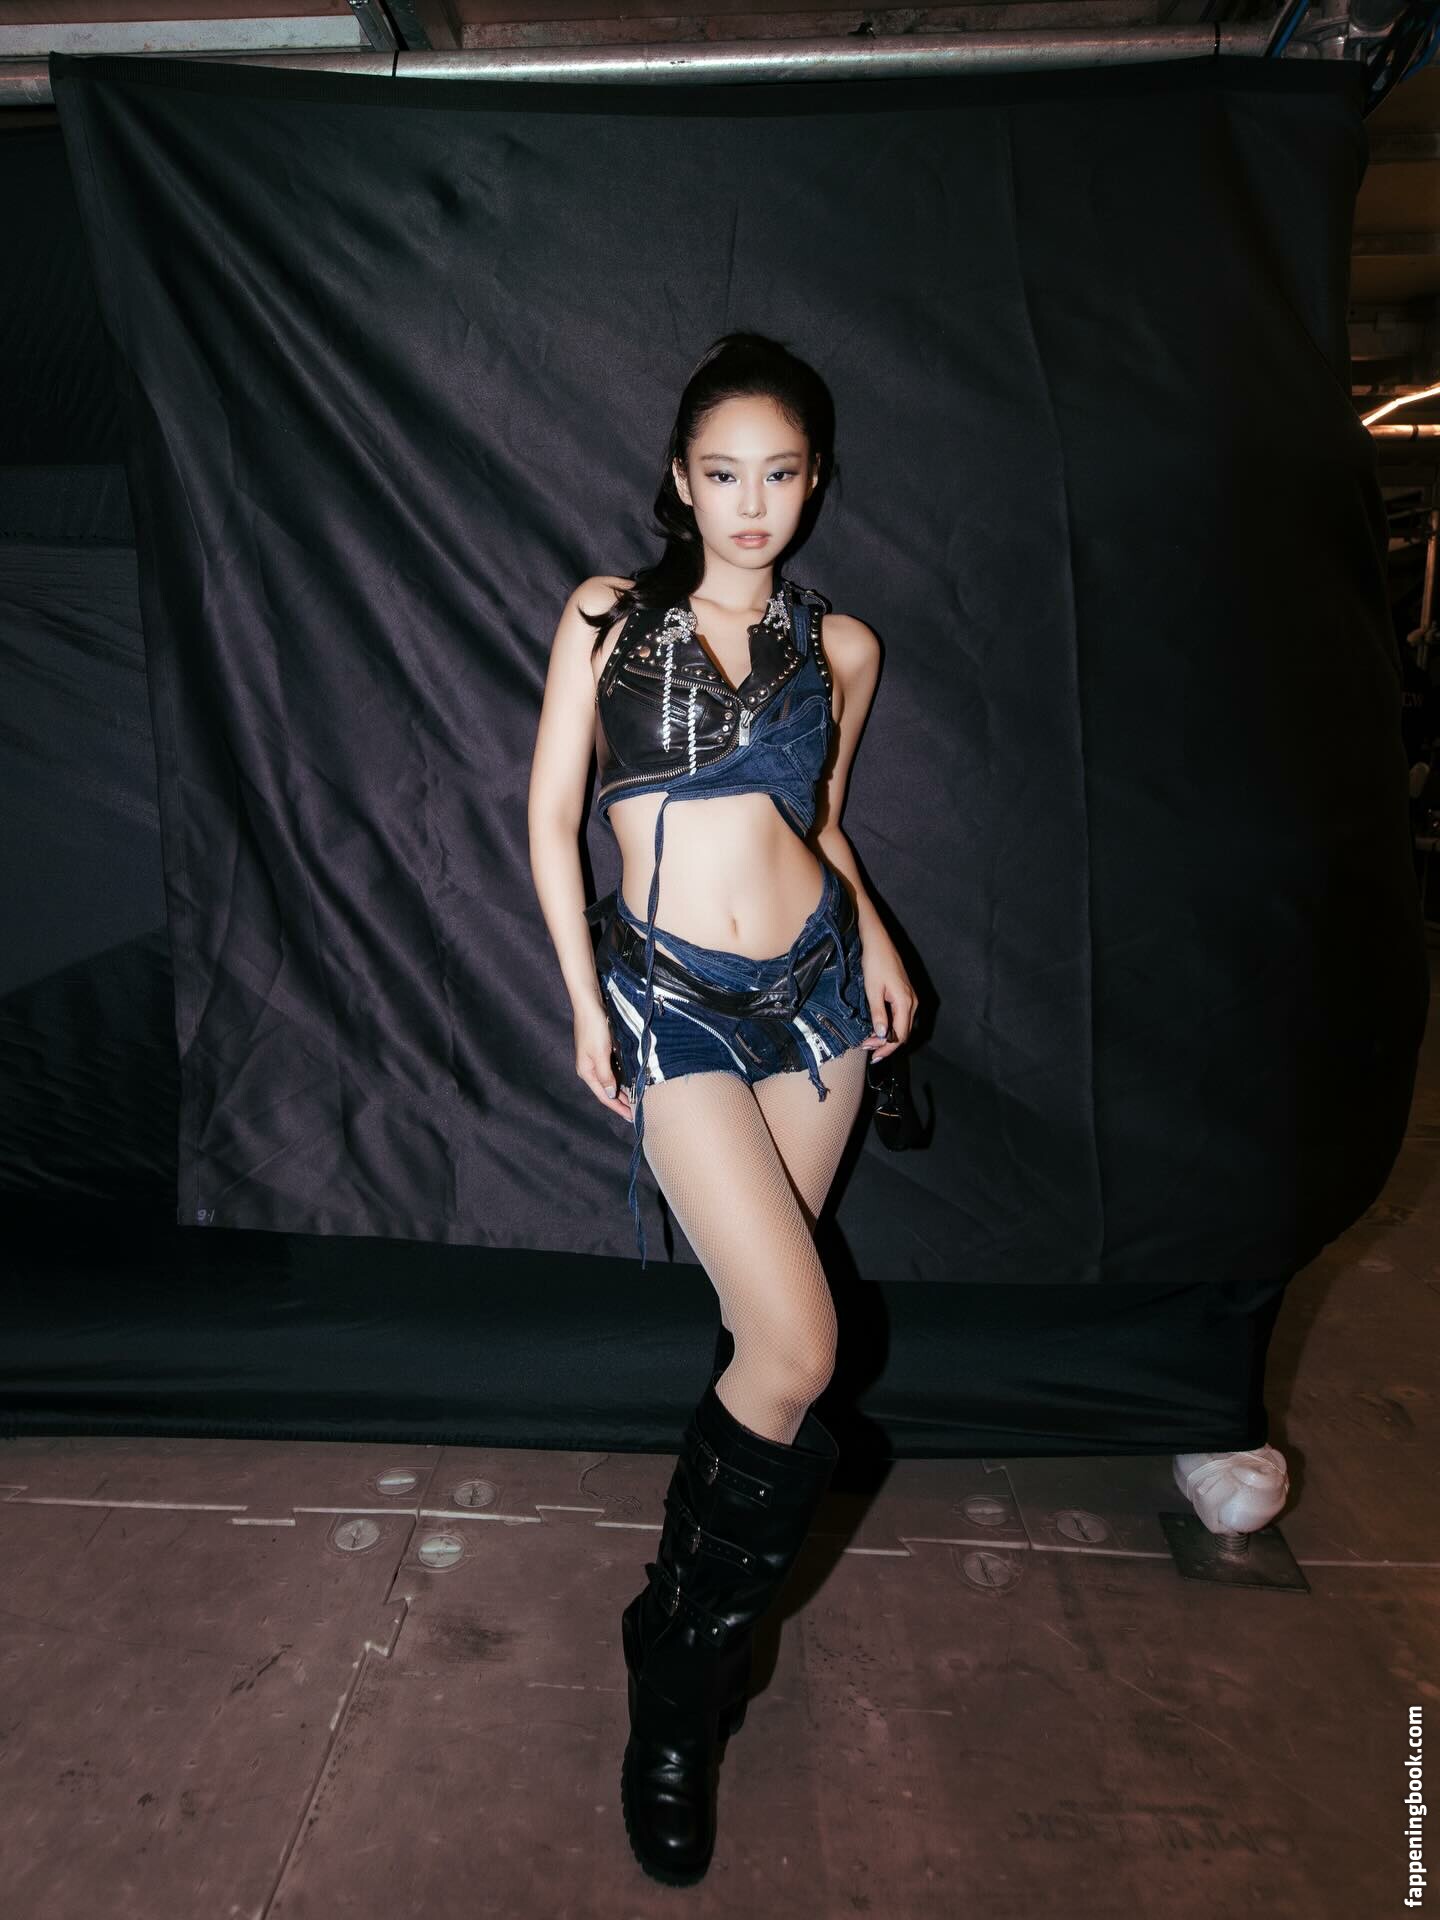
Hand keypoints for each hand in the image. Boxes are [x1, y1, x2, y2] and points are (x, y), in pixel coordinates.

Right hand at [575, 999, 633, 1117]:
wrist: (589, 1004)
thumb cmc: (594, 1028)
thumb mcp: (601, 1053)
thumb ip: (606, 1075)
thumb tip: (610, 1094)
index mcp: (587, 1071)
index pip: (604, 1096)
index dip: (618, 1107)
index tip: (631, 1117)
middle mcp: (589, 1068)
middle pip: (607, 1090)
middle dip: (621, 1102)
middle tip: (637, 1111)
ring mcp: (595, 1059)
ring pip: (611, 1080)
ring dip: (623, 1090)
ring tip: (636, 1099)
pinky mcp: (601, 1051)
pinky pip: (612, 1070)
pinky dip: (622, 1077)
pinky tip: (631, 1080)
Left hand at [858, 933, 917, 1062]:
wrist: (877, 941)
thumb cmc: (875, 962)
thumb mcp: (872, 990)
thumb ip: (878, 1014)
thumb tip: (882, 1035)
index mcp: (905, 1002)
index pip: (900, 1035)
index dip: (887, 1048)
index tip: (872, 1054)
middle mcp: (912, 1002)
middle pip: (903, 1033)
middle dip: (886, 1044)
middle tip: (867, 1048)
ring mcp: (910, 998)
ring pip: (902, 1026)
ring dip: (888, 1036)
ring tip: (869, 1041)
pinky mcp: (905, 994)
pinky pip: (901, 1017)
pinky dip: (890, 1026)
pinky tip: (877, 1028)